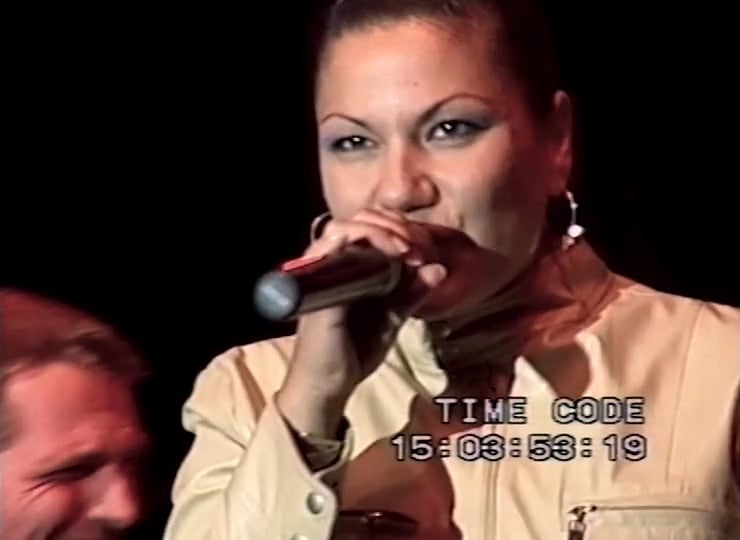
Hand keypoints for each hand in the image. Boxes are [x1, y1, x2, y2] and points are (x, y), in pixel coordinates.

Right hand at [276, 209, 502, 437]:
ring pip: (342, 228)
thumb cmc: (355, 351)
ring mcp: (320, 272)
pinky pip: (329, 250)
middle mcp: (331, 264)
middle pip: (356, 219)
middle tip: (416, 247)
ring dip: (378, 231)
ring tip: (405, 249)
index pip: (370, 226)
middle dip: (392, 225)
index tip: (423, 249)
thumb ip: (412, 293)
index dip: (398, 227)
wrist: (330, 386)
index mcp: (349, 267)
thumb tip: (439, 269)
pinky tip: (387, 251)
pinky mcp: (316, 287)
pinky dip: (357, 241)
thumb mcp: (393, 318)